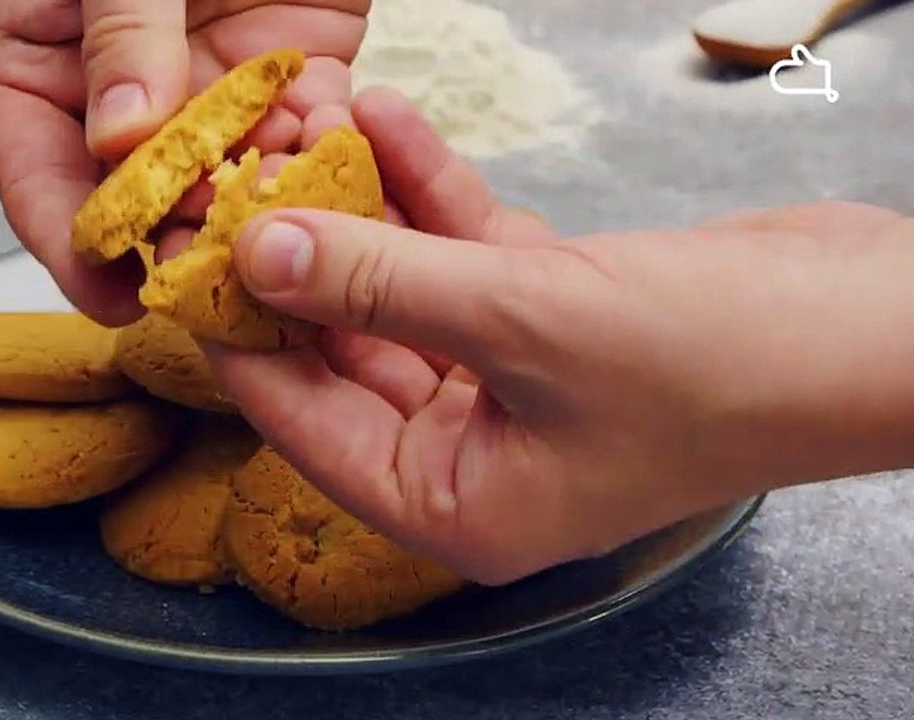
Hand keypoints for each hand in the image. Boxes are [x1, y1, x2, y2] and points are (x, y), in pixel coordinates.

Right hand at [0, 0, 371, 325]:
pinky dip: (325, 174)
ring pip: (227, 188)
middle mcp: (122, 94)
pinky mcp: (289, 85)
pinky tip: (345, 196)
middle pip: (138, 200)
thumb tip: (119, 140)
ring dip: (257, 228)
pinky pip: (306, 146)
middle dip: (175, 250)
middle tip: (215, 297)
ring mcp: (207, 96)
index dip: (71, 239)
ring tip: (290, 262)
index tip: (111, 293)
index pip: (37, 170)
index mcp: (44, 60)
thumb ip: (119, 29)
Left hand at [203, 87, 913, 585]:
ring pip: (402, 287)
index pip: (303, 423)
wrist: (876, 325)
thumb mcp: (526, 322)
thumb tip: (258, 255)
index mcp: (454, 502)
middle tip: (238, 172)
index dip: (238, 338)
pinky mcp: (550, 312)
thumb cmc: (721, 365)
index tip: (185, 257)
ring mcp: (510, 379)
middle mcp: (472, 451)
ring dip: (359, 204)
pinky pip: (463, 250)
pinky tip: (387, 115)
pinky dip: (430, 188)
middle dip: (297, 254)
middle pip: (344, 346)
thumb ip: (381, 285)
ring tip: (303, 118)